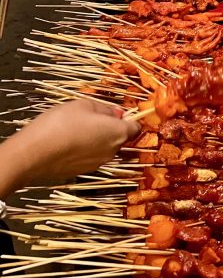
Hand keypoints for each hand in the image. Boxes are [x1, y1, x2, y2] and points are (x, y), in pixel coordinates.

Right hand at [3, 99, 140, 190]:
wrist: (32, 154)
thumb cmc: (61, 123)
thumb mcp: (84, 104)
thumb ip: (104, 108)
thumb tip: (116, 113)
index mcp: (118, 133)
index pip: (135, 127)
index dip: (128, 119)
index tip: (114, 113)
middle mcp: (112, 151)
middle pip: (118, 138)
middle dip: (108, 128)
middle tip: (88, 118)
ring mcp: (97, 164)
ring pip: (103, 148)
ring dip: (95, 139)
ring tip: (73, 130)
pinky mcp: (81, 172)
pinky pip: (88, 157)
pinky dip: (82, 150)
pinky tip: (65, 143)